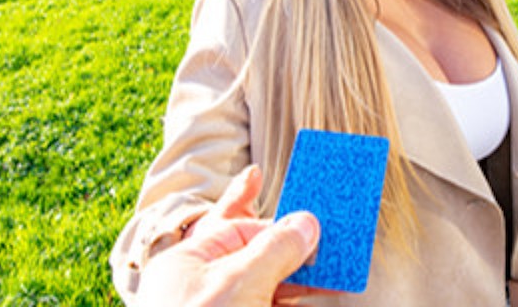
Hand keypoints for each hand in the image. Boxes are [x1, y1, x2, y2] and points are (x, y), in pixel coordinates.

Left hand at [135, 166, 322, 306]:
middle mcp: (199, 283)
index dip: (279, 223)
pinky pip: (266, 305)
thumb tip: (307, 222)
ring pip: (262, 284)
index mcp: (186, 259)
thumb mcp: (239, 283)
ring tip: (331, 274)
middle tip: (327, 240)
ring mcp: (216, 305)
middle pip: (252, 253)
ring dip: (297, 278)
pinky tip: (311, 299)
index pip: (238, 226)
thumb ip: (275, 249)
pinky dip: (289, 300)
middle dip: (291, 248)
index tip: (313, 219)